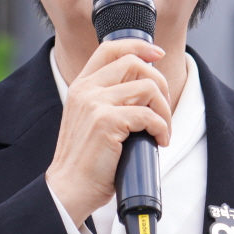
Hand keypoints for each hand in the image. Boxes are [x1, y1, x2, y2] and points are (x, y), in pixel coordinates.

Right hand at [46, 38, 171, 226]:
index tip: (157, 54)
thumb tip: (143, 90)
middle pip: (134, 63)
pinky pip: (148, 114)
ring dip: (164, 109)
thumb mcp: (89, 120)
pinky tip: (159, 141)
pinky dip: (162, 128)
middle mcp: (86, 89)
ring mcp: (95, 104)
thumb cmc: (85, 161)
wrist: (69, 188)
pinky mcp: (107, 122)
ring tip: (162, 130)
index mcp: (81, 86)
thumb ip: (107, 101)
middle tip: (163, 109)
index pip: (110, 48)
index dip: (138, 46)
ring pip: (147, 87)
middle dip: (160, 84)